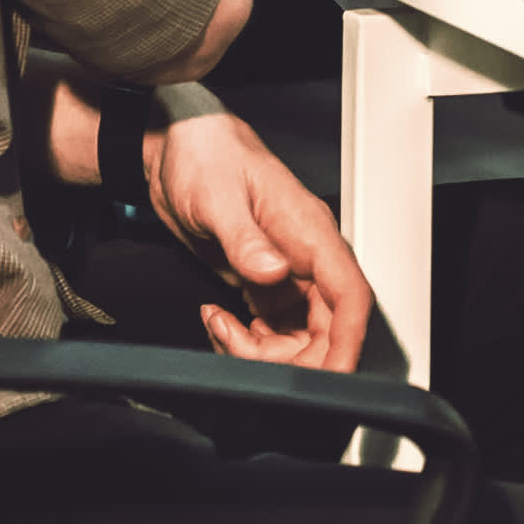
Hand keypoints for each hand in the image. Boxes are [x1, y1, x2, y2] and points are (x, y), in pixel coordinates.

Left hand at [148, 110, 370, 371]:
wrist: (174, 149)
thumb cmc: (204, 155)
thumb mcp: (217, 197)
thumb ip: (245, 239)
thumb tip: (274, 272)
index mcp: (308, 230)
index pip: (349, 294)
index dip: (348, 340)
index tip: (334, 375)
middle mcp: (304, 255)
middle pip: (325, 328)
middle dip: (289, 356)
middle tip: (240, 349)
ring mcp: (285, 271)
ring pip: (299, 336)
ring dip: (261, 352)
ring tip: (220, 328)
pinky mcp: (264, 282)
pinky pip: (272, 330)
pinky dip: (247, 342)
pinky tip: (220, 323)